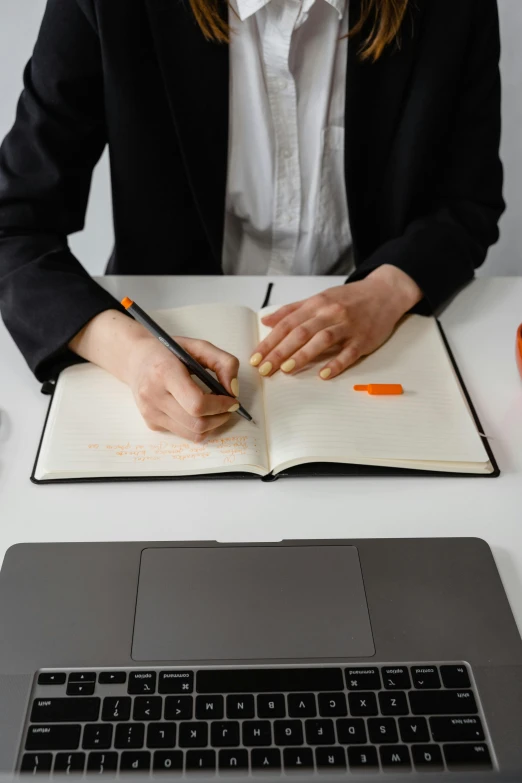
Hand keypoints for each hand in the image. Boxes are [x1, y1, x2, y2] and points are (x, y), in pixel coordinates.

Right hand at [70, 310, 239, 440]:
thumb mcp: (198, 346)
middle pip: (197, 424)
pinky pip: (183, 433)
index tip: (232, 400)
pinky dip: (196, 426)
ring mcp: (150, 413)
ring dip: (212, 425)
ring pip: (192, 434)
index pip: (197, 404)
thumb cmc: (168, 352)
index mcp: (164, 372)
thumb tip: (234, 391)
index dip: (220, 406)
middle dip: (220, 418)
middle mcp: (153, 395)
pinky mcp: (151, 423)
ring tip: (217, 410)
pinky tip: (195, 410)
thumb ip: (224, 363)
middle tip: (229, 407)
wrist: (135, 359)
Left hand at [250, 265, 422, 378]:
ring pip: (322, 340)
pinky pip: (349, 353)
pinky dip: (336, 364)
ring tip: (286, 369)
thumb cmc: (349, 298)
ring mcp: (348, 326)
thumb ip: (292, 310)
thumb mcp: (319, 298)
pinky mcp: (364, 339)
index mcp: (317, 304)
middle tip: (264, 369)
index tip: (256, 357)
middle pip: (301, 332)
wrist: (384, 292)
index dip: (270, 341)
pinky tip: (324, 375)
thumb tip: (266, 320)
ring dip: (303, 355)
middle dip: (280, 351)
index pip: (288, 324)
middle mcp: (330, 313)